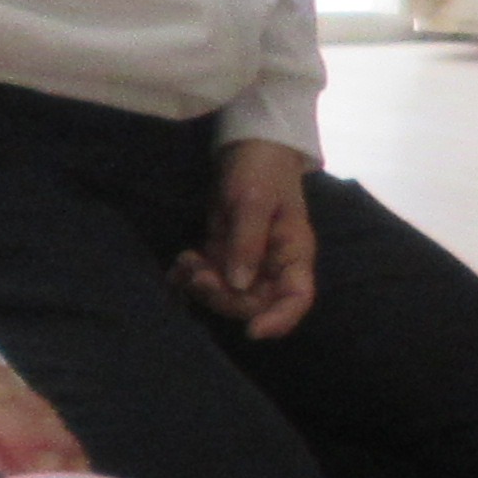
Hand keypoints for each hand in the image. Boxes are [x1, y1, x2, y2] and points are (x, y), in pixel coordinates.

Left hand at [176, 138, 319, 337]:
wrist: (249, 145)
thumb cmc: (261, 169)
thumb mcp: (252, 201)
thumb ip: (246, 242)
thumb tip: (237, 284)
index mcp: (294, 254)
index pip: (297, 299)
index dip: (280, 320)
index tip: (252, 331)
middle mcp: (275, 265)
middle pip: (255, 304)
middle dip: (223, 297)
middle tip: (197, 273)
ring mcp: (250, 262)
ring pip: (228, 295)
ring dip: (203, 286)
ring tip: (185, 262)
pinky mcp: (227, 255)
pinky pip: (211, 279)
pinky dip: (192, 277)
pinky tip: (180, 263)